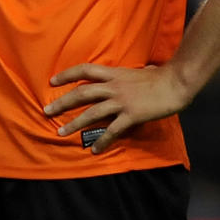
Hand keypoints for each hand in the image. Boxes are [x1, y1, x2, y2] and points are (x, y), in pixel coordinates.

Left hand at [44, 61, 189, 154]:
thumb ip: (126, 75)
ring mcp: (121, 101)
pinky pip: (113, 130)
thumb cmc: (158, 76)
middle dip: (61, 102)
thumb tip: (129, 73)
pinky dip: (102, 140)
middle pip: (81, 93)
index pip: (84, 70)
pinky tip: (94, 149)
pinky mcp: (131, 115)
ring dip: (74, 123)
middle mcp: (112, 86)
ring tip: (61, 132)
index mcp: (113, 73)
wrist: (174, 83)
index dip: (66, 74)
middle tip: (46, 110)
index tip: (52, 80)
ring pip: (91, 113)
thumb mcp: (136, 70)